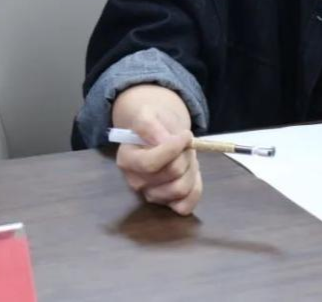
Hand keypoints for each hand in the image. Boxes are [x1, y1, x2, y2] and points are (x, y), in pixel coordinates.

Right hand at [113, 87, 201, 215]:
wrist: (160, 132)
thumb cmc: (154, 124)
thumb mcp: (148, 115)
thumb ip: (149, 126)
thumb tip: (162, 141)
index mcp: (127, 160)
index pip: (151, 163)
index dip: (173, 149)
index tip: (186, 134)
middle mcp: (136, 182)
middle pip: (172, 173)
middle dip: (186, 154)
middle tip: (187, 142)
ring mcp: (151, 195)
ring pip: (181, 189)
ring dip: (192, 169)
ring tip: (187, 155)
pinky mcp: (167, 204)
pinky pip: (186, 206)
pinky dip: (195, 188)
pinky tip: (191, 172)